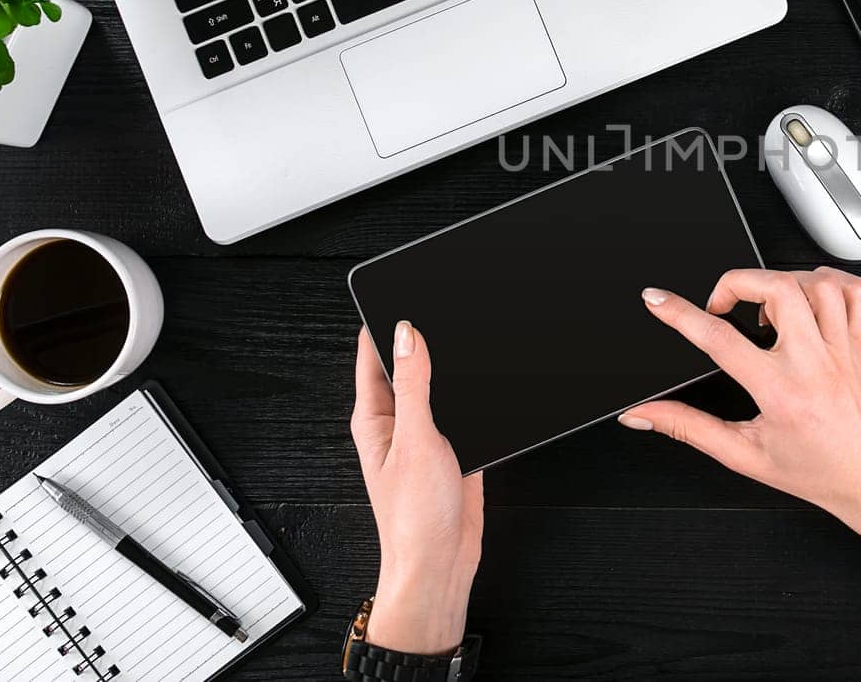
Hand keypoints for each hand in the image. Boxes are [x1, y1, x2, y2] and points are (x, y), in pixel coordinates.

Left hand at [352, 323, 483, 654]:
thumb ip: (414, 384)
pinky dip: (475, 400)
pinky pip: (463, 413)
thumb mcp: (415, 439)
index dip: (384, 325)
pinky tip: (488, 391)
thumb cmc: (413, 519)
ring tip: (469, 345)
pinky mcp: (454, 452)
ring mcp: (426, 438)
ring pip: (439, 389)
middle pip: (409, 368)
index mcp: (374, 419)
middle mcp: (398, 425)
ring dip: (453, 372)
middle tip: (442, 309)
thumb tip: (409, 334)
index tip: (400, 295)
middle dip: (425, 342)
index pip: (372, 357)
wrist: (442, 563)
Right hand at [620, 268, 860, 579]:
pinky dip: (826, 281)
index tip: (659, 300)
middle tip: (721, 303)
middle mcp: (815, 363)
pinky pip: (853, 292)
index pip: (720, 339)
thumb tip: (644, 415)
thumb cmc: (818, 472)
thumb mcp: (744, 455)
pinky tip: (808, 297)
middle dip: (736, 281)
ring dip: (781, 280)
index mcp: (781, 392)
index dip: (680, 314)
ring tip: (764, 302)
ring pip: (816, 283)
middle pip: (776, 288)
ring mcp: (842, 349)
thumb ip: (688, 429)